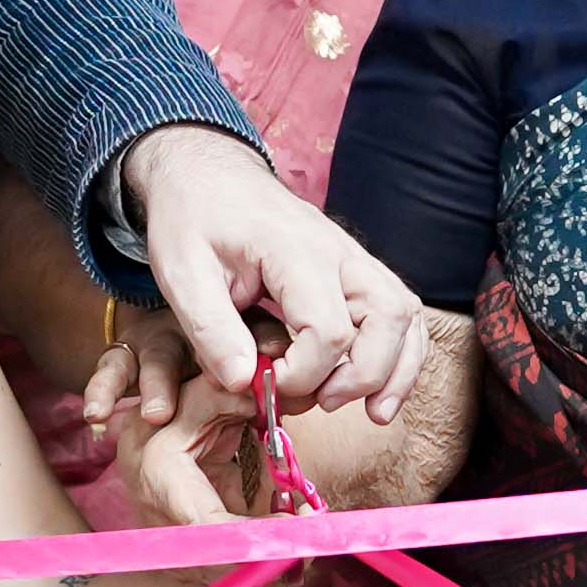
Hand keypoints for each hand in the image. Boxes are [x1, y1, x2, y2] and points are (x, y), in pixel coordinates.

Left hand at [119, 125, 423, 417]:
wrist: (207, 176)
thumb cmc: (193, 219)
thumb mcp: (181, 273)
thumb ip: (211, 330)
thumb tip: (244, 383)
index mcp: (293, 250)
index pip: (328, 329)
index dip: (305, 374)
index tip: (266, 385)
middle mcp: (338, 251)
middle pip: (387, 319)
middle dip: (363, 376)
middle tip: (321, 403)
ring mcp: (353, 257)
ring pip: (405, 315)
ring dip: (396, 369)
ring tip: (372, 411)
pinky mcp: (356, 269)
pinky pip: (400, 310)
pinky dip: (402, 353)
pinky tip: (381, 388)